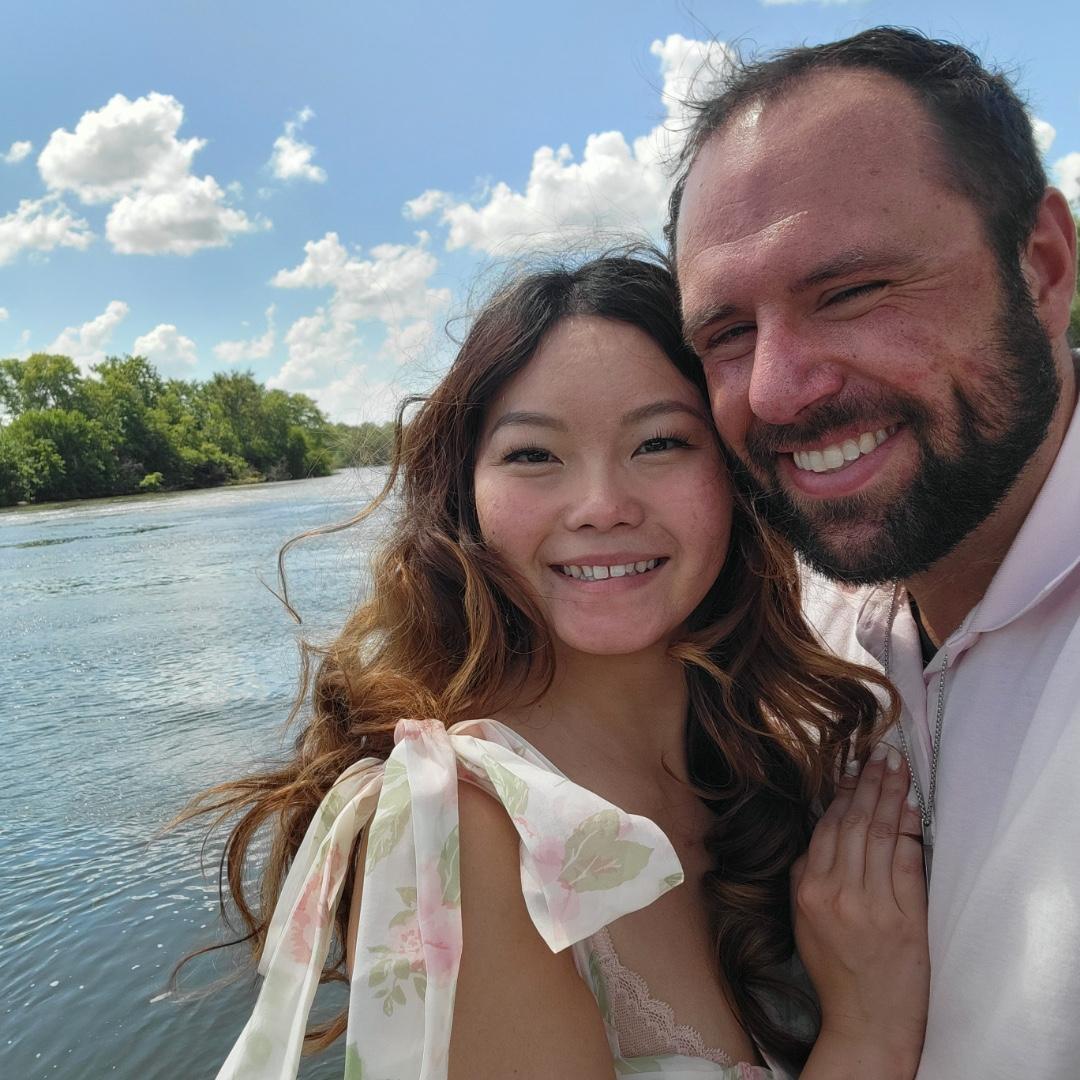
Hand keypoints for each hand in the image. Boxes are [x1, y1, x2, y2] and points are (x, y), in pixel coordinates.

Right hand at [792, 744, 928, 1069]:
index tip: (855, 767)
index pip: (827, 828)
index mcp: (807, 891)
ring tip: (898, 770)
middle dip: (870, 785)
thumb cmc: (834, 971)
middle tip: (883, 755)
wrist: (866, 1022)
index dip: (843, 793)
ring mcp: (870, 906)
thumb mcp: (803, 921)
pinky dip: (907, 832)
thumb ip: (805, 875)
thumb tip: (821, 831)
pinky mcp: (903, 920)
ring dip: (890, 798)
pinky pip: (903, 864)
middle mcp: (836, 893)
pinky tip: (911, 809)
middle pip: (853, 825)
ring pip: (878, 836)